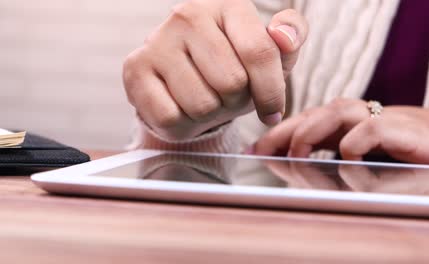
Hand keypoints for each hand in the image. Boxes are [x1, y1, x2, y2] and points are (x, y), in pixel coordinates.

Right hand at [123, 0, 308, 139]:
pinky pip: (171, 118)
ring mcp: (157, 41)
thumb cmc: (233, 66)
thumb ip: (291, 38)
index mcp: (227, 5)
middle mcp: (188, 15)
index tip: (272, 111)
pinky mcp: (135, 69)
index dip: (271, 92)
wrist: (186, 79)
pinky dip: (183, 125)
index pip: (259, 52)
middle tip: (228, 96)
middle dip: (236, 102)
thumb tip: (284, 36)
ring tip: (205, 100)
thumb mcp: (271, 54)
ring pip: (202, 105)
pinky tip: (182, 108)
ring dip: (210, 114)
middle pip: (231, 83)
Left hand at [254, 98, 428, 165]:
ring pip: (338, 112)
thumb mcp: (373, 160)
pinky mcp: (410, 130)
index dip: (281, 132)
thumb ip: (340, 162)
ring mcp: (387, 119)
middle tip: (261, 150)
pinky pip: (374, 127)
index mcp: (354, 124)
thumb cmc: (417, 155)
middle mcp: (366, 117)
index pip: (310, 121)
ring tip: (294, 153)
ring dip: (311, 132)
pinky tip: (346, 157)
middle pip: (317, 113)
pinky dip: (355, 141)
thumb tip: (302, 170)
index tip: (256, 149)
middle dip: (286, 130)